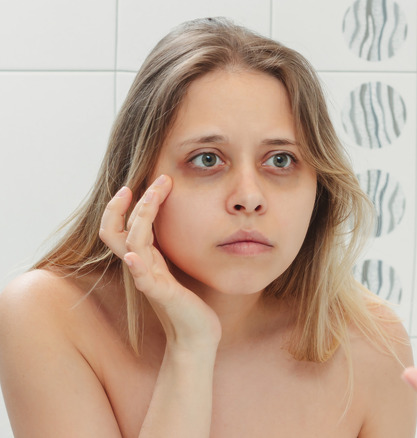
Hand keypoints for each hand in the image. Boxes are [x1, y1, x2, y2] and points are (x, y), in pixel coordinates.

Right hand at [99, 175, 221, 349]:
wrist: (197, 335)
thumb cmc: (188, 301)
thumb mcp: (175, 268)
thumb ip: (167, 249)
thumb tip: (171, 221)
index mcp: (145, 258)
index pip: (121, 225)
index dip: (125, 204)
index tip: (145, 182)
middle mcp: (141, 266)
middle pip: (118, 230)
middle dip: (132, 202)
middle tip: (156, 180)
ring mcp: (148, 280)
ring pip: (131, 244)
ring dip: (140, 218)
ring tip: (151, 197)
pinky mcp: (161, 295)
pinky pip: (143, 278)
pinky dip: (135, 265)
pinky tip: (132, 255)